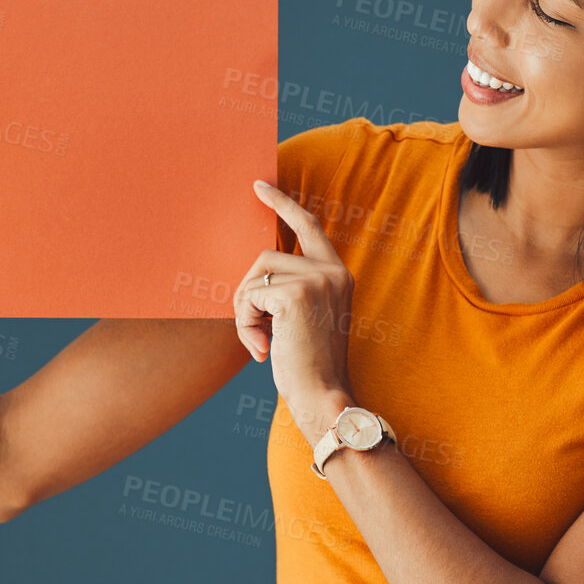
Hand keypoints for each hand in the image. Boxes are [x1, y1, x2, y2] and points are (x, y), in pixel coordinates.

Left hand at [235, 179, 353, 436]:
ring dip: (245, 312)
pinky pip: (249, 295)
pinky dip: (245, 323)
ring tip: (261, 343)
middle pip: (265, 258)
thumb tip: (253, 279)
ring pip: (254, 277)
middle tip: (255, 333)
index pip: (309, 226)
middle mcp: (332, 272)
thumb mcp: (304, 320)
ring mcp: (316, 280)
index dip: (282, 204)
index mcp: (339, 275)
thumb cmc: (310, 367)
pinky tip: (262, 348)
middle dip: (248, 295)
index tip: (259, 186)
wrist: (324, 397)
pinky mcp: (296, 294)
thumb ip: (289, 292)